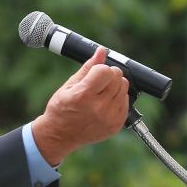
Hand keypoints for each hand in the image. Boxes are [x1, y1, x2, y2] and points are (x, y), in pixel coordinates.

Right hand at [31, 47, 128, 165]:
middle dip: (108, 75)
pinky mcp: (117, 124)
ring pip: (124, 88)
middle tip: (97, 83)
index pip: (106, 70)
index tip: (93, 74)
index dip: (100, 69)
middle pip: (118, 77)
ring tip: (100, 94)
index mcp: (84, 95)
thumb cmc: (61, 109)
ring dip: (114, 87)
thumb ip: (88, 68)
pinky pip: (126, 102)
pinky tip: (104, 104)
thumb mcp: (68, 86)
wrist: (60, 135)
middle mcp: (100, 107)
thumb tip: (101, 51)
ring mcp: (110, 117)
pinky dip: (117, 99)